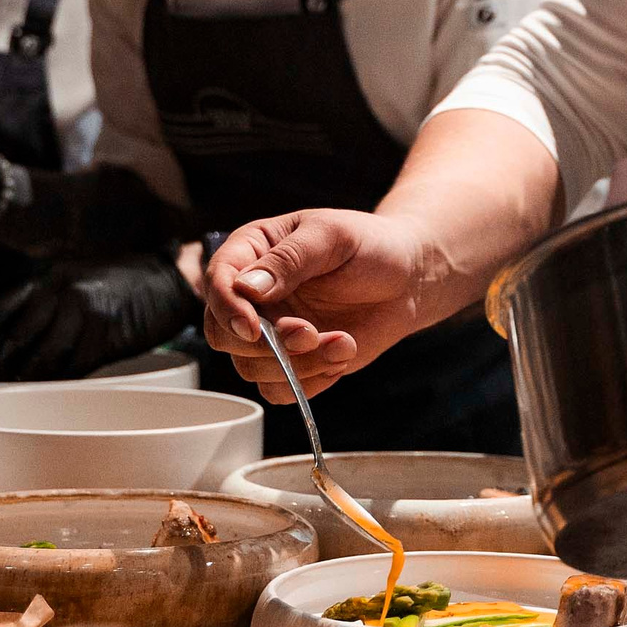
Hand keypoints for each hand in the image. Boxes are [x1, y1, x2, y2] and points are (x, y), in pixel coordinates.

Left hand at [0, 254, 202, 380]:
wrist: (168, 280)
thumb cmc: (120, 283)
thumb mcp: (75, 281)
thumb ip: (45, 306)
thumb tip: (10, 342)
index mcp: (48, 277)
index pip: (0, 310)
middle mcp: (61, 292)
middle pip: (17, 338)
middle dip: (2, 365)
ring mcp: (84, 313)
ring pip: (42, 357)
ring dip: (27, 378)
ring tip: (19, 390)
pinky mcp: (106, 336)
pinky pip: (73, 367)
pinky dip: (58, 382)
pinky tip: (51, 389)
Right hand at [199, 211, 443, 407]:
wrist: (408, 278)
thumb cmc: (370, 245)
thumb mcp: (332, 236)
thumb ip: (289, 259)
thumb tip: (245, 288)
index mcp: (252, 252)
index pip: (219, 283)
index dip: (227, 309)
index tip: (252, 328)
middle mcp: (252, 296)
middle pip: (223, 334)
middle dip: (266, 344)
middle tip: (310, 333)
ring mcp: (269, 332)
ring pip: (251, 368)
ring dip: (297, 365)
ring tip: (343, 342)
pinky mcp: (292, 361)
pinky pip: (279, 390)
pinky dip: (310, 382)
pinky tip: (342, 354)